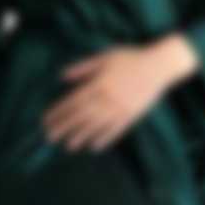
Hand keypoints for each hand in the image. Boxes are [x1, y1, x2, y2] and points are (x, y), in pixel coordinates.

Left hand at [42, 44, 169, 153]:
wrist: (158, 66)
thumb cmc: (130, 58)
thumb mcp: (104, 57)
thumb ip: (83, 67)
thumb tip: (62, 76)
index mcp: (98, 83)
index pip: (73, 101)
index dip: (59, 111)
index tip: (46, 119)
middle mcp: (107, 98)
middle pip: (82, 116)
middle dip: (65, 126)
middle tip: (50, 137)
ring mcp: (120, 108)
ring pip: (97, 125)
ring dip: (81, 136)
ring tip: (68, 146)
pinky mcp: (132, 115)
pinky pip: (116, 130)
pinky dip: (105, 139)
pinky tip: (95, 147)